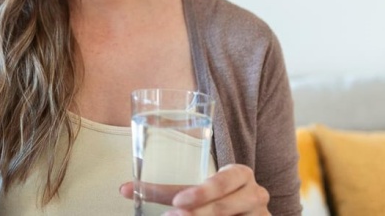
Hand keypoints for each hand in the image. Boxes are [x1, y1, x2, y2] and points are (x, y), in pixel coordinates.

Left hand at [119, 164, 269, 215]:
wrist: (246, 212)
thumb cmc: (214, 197)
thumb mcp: (195, 191)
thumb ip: (165, 191)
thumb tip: (123, 189)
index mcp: (240, 173)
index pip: (221, 180)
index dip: (201, 192)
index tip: (178, 202)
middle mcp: (256, 193)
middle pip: (223, 206)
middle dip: (196, 214)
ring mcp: (261, 215)